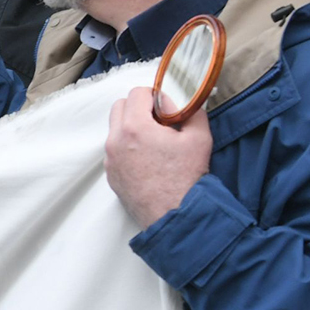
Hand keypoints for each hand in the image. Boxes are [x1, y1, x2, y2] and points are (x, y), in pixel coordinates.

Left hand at [105, 86, 212, 228]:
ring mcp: (110, 160)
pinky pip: (115, 150)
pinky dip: (128, 147)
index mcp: (134, 127)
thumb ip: (189, 110)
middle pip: (119, 107)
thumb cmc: (187, 178)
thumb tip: (178, 101)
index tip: (166, 108)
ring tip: (156, 142)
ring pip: (115, 129)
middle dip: (138, 108)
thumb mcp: (199, 137)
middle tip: (160, 121)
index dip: (154, 96)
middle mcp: (115, 142)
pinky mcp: (111, 175)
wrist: (175, 216)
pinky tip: (149, 160)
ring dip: (132, 127)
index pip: (136, 93)